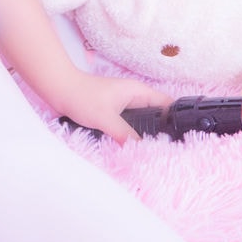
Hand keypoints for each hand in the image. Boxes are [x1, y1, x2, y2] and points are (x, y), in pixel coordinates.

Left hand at [54, 71, 172, 142]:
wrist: (58, 89)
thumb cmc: (82, 97)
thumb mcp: (106, 118)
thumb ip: (125, 135)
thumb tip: (143, 151)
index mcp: (138, 92)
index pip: (167, 104)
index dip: (176, 119)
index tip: (182, 137)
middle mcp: (135, 97)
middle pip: (158, 115)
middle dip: (163, 131)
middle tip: (169, 150)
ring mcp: (124, 105)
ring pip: (144, 121)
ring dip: (147, 134)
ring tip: (154, 152)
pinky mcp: (114, 113)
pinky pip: (131, 125)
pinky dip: (134, 135)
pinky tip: (134, 147)